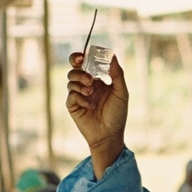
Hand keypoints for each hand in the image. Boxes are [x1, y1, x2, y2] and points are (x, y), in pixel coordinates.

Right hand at [65, 52, 128, 177]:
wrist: (109, 136)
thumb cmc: (117, 115)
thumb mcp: (121, 93)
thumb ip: (117, 74)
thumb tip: (113, 55)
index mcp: (98, 80)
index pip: (85, 63)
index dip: (80, 57)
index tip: (83, 56)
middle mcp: (87, 86)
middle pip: (74, 69)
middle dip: (78, 70)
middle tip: (89, 78)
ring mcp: (79, 95)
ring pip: (70, 80)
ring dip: (80, 83)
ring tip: (90, 92)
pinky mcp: (73, 106)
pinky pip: (71, 95)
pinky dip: (80, 98)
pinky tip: (89, 105)